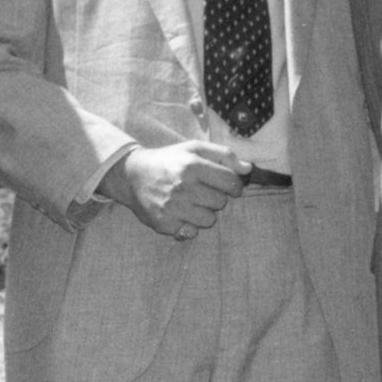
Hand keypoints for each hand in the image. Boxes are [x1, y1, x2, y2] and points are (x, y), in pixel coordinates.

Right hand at [99, 142, 247, 239]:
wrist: (132, 175)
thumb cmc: (169, 161)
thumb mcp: (194, 149)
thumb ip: (224, 155)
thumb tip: (248, 169)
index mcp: (193, 165)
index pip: (231, 182)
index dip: (234, 185)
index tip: (228, 185)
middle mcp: (183, 187)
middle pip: (221, 202)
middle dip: (216, 197)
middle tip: (201, 191)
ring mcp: (173, 207)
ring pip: (209, 220)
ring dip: (204, 212)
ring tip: (190, 201)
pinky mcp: (165, 224)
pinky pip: (192, 232)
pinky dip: (189, 224)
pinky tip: (179, 212)